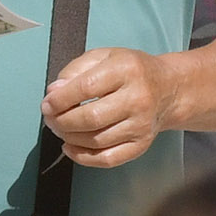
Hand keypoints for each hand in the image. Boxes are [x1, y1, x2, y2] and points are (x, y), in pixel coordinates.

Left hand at [44, 47, 169, 168]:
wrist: (168, 89)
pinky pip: (108, 158)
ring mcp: (142, 124)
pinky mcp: (142, 144)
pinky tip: (70, 148)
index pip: (86, 88)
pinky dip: (83, 157)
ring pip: (96, 140)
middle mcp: (138, 98)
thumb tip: (54, 92)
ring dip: (69, 138)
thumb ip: (75, 70)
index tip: (47, 103)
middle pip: (90, 118)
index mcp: (126, 70)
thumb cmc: (131, 71)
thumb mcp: (104, 56)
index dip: (60, 99)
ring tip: (59, 129)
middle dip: (61, 121)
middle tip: (49, 118)